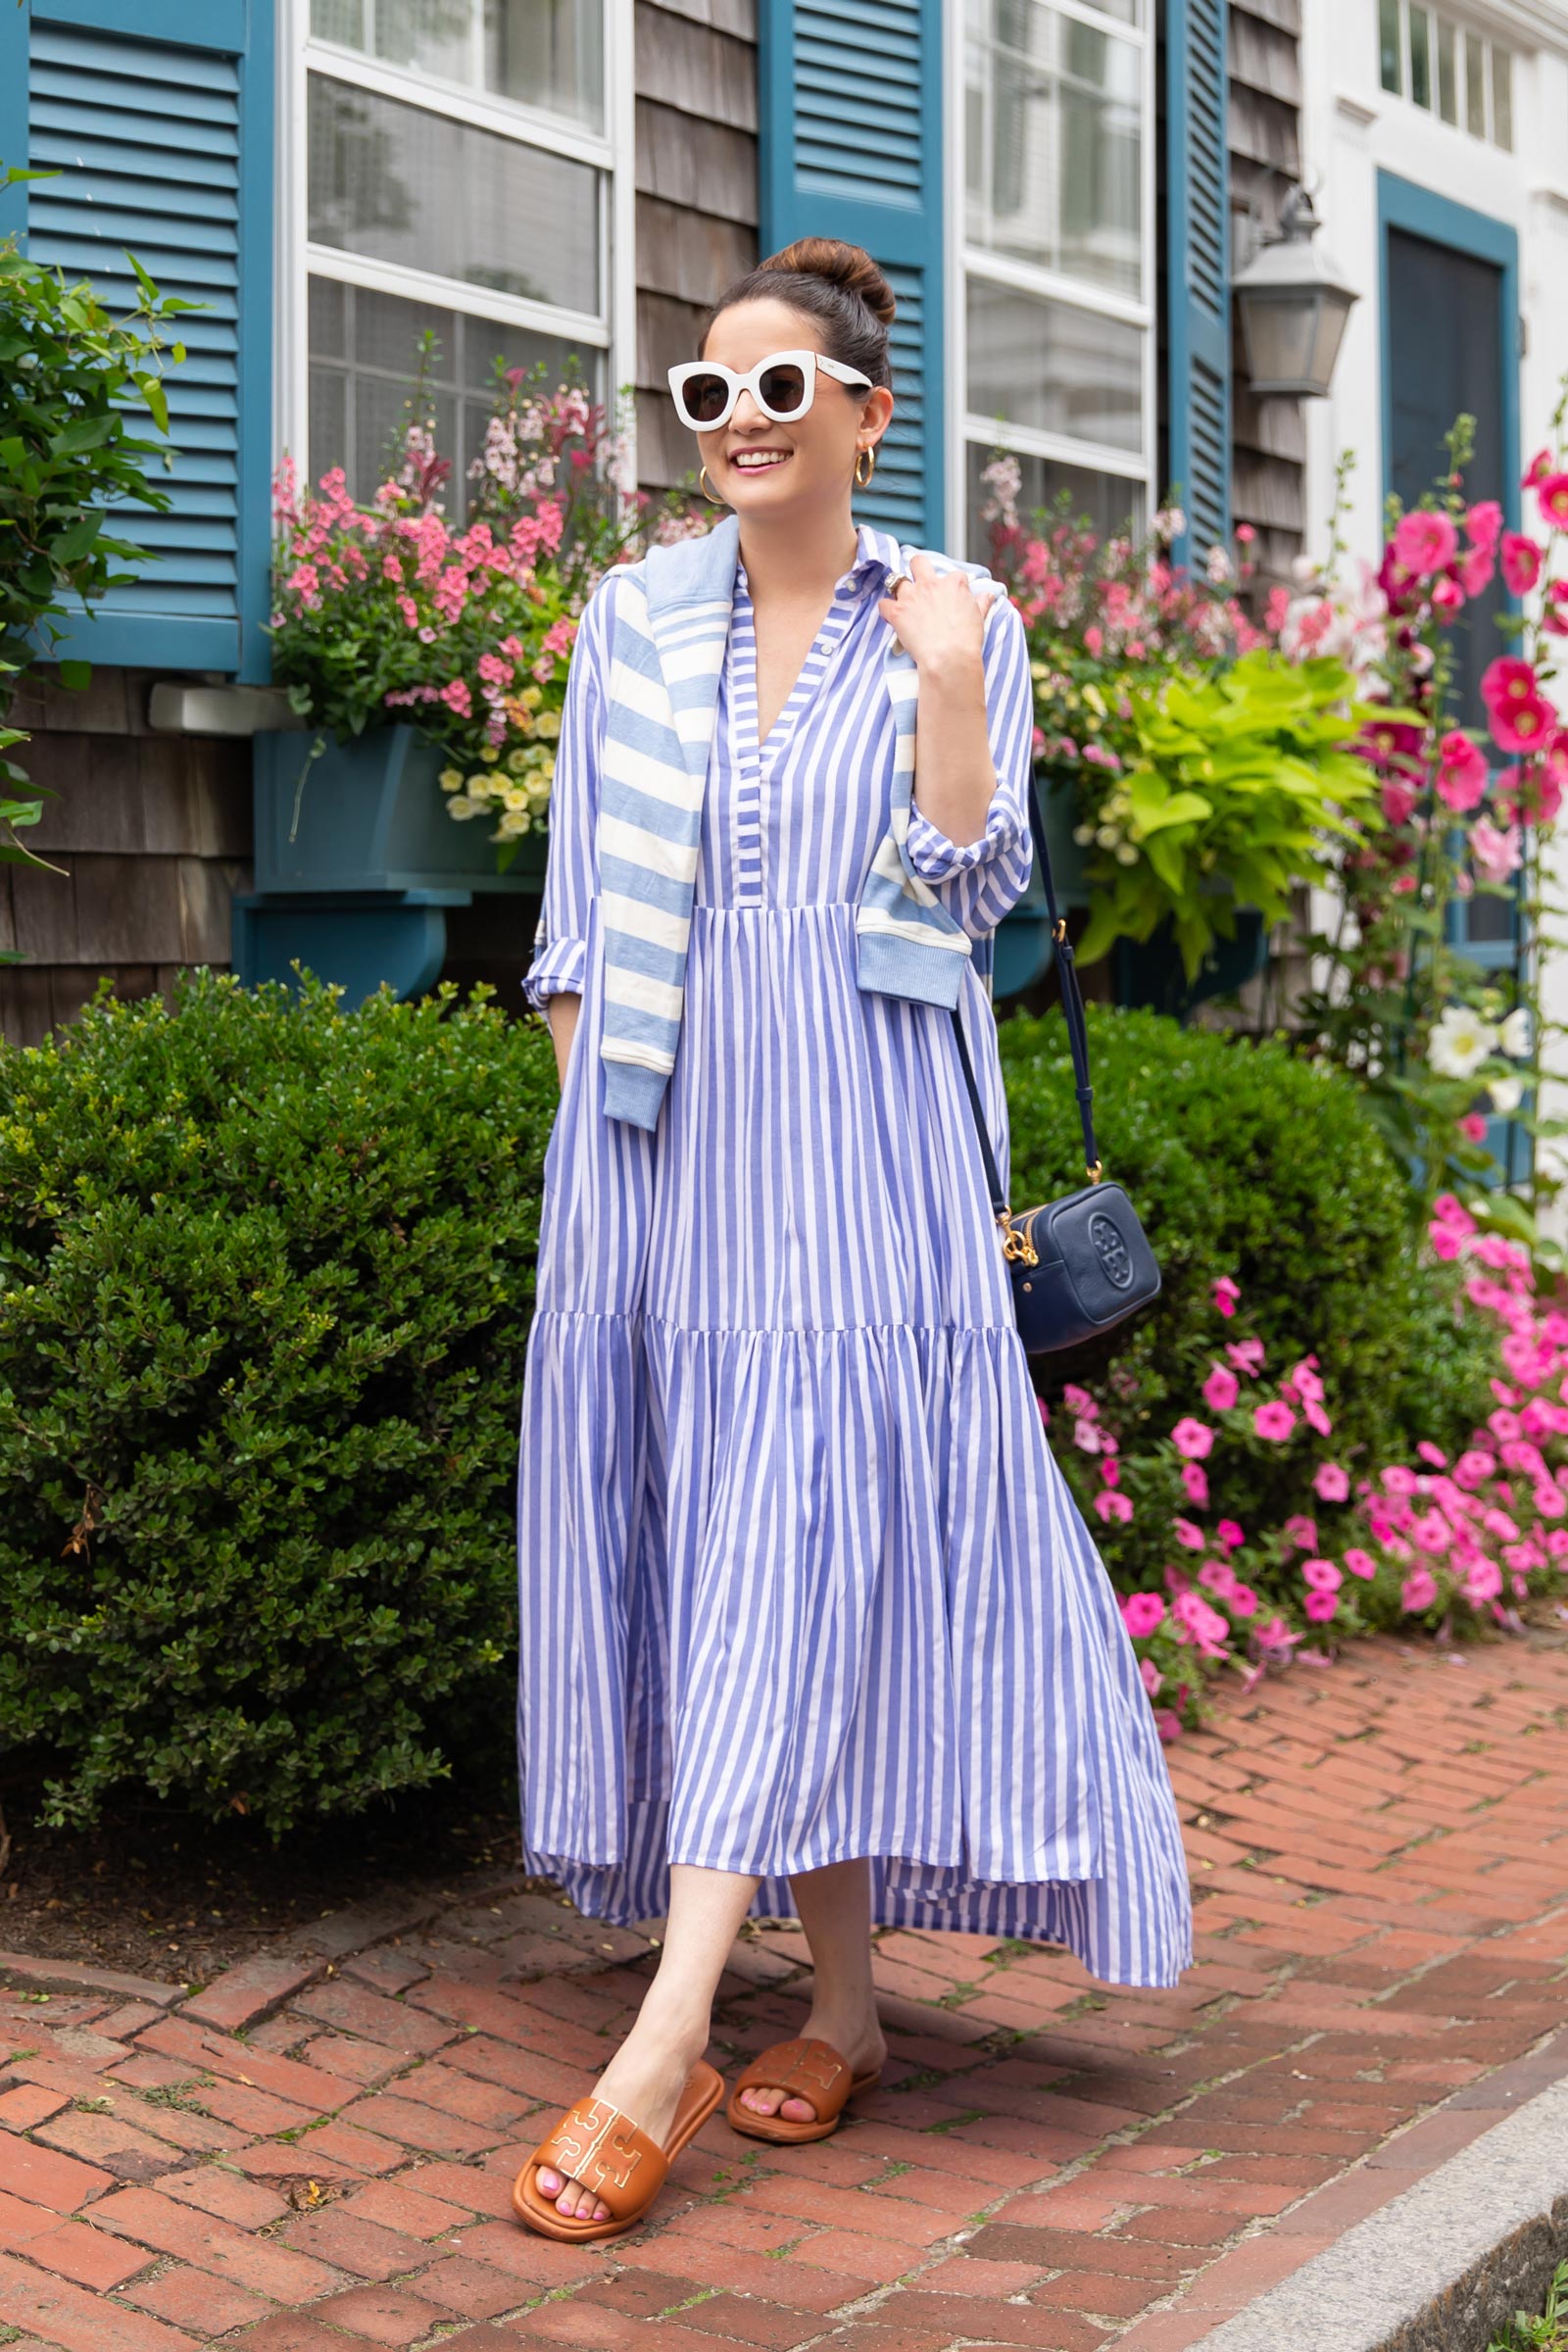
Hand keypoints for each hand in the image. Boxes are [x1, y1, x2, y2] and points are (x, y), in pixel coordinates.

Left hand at [877, 550, 997, 672]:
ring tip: (904, 604)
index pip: (952, 575)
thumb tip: (988, 595)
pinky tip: (892, 617)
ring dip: (898, 590)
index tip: (949, 598)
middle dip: (917, 569)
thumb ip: (981, 603)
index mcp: (953, 583)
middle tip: (919, 585)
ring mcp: (912, 597)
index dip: (950, 586)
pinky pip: (883, 604)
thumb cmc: (966, 640)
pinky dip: (886, 609)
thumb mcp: (979, 618)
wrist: (950, 658)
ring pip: (896, 581)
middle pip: (918, 562)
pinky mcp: (897, 612)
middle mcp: (931, 584)